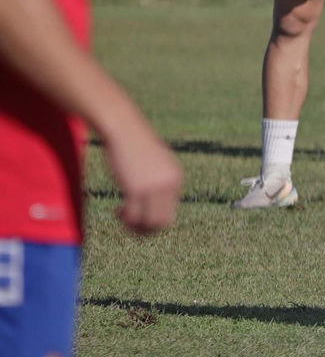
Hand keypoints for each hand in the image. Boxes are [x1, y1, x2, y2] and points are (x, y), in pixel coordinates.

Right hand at [101, 120, 182, 235]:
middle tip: (129, 223)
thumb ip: (158, 179)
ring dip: (134, 226)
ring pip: (149, 223)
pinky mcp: (137, 188)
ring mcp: (154, 187)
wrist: (122, 128)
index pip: (170, 211)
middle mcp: (169, 184)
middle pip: (162, 222)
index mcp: (176, 177)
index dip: (154, 220)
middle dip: (145, 228)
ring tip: (123, 216)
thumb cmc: (134, 144)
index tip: (138, 214)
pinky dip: (126, 219)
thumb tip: (153, 202)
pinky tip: (117, 211)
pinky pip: (134, 216)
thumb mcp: (153, 162)